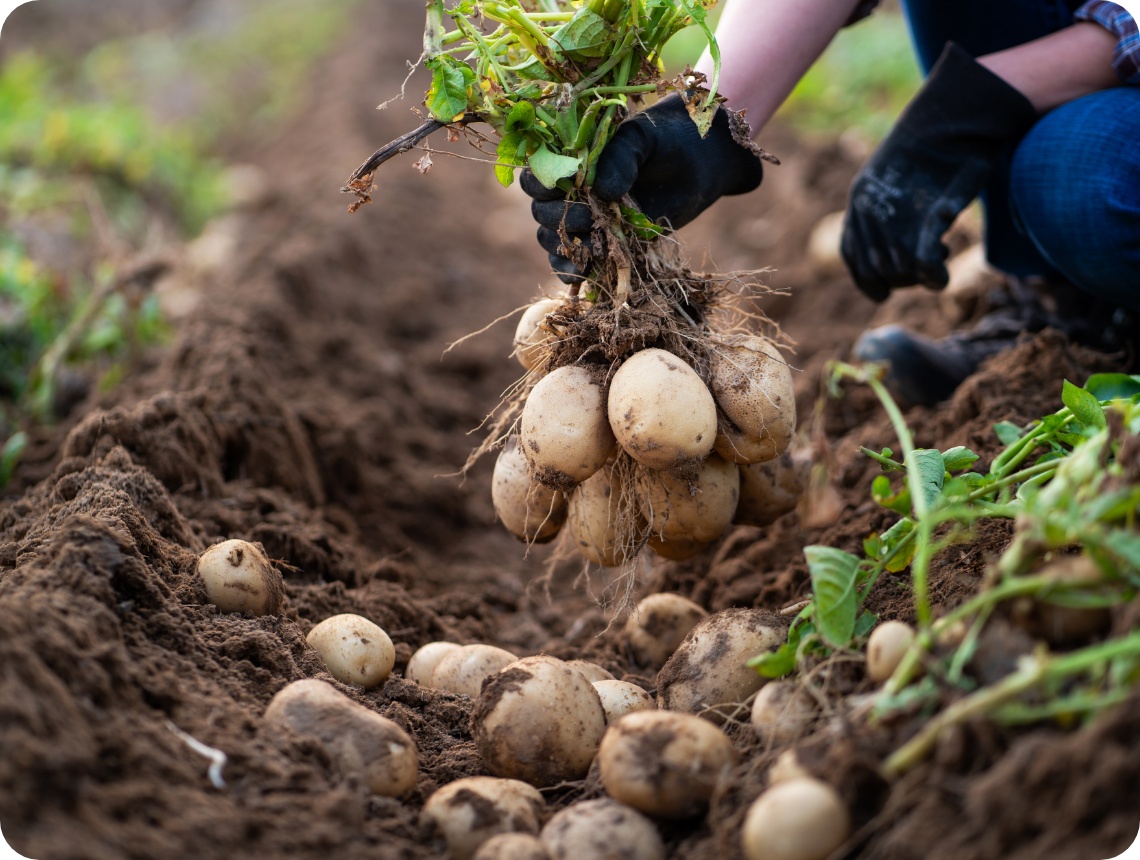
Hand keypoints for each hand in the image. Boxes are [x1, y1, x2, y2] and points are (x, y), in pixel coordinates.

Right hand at [522, 94, 763, 282]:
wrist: (700, 160)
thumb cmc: (667, 138)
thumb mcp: (643, 138)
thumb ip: (620, 157)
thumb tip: (603, 191)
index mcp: (569, 158)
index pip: (536, 175)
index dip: (542, 185)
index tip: (567, 188)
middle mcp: (569, 190)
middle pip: (541, 211)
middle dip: (560, 217)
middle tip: (589, 216)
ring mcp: (584, 218)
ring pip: (552, 238)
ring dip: (566, 246)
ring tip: (592, 246)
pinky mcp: (601, 242)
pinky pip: (572, 261)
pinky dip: (571, 270)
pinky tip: (584, 273)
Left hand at [841, 43, 1038, 301]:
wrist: (958, 114)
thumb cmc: (938, 141)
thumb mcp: (902, 173)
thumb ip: (890, 207)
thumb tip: (896, 242)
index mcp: (860, 199)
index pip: (852, 254)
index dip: (866, 279)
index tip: (882, 294)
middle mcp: (870, 211)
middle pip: (876, 269)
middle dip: (901, 278)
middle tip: (926, 265)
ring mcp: (898, 216)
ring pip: (898, 271)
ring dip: (919, 276)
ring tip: (941, 253)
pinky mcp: (931, 218)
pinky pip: (923, 265)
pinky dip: (933, 278)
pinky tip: (941, 277)